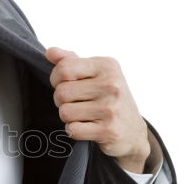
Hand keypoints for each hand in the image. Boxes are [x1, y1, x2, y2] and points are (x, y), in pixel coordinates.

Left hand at [45, 46, 156, 173]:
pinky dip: (74, 130)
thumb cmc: (109, 98)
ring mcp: (111, 108)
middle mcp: (112, 85)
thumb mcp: (96, 73)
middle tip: (75, 103)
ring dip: (68, 117)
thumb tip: (50, 52)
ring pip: (65, 112)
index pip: (64, 68)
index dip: (56, 78)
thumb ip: (71, 61)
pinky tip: (87, 127)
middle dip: (61, 100)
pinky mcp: (109, 130)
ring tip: (83, 115)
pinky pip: (73, 130)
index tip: (64, 84)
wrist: (133, 130)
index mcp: (107, 66)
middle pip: (61, 92)